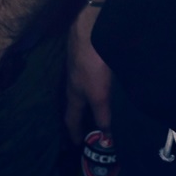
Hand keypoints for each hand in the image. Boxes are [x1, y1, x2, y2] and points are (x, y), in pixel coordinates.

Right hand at [65, 4, 112, 142]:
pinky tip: (100, 80)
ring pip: (79, 88)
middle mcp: (72, 82)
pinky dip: (91, 84)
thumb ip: (102, 114)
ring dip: (85, 99)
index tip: (76, 144)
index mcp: (74, 94)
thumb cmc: (91, 66)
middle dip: (78, 115)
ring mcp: (77, 67)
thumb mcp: (99, 95)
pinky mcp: (85, 55)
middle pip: (73, 103)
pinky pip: (87, 75)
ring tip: (94, 104)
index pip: (71, 119)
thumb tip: (105, 138)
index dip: (74, 132)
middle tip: (86, 125)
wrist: (88, 32)